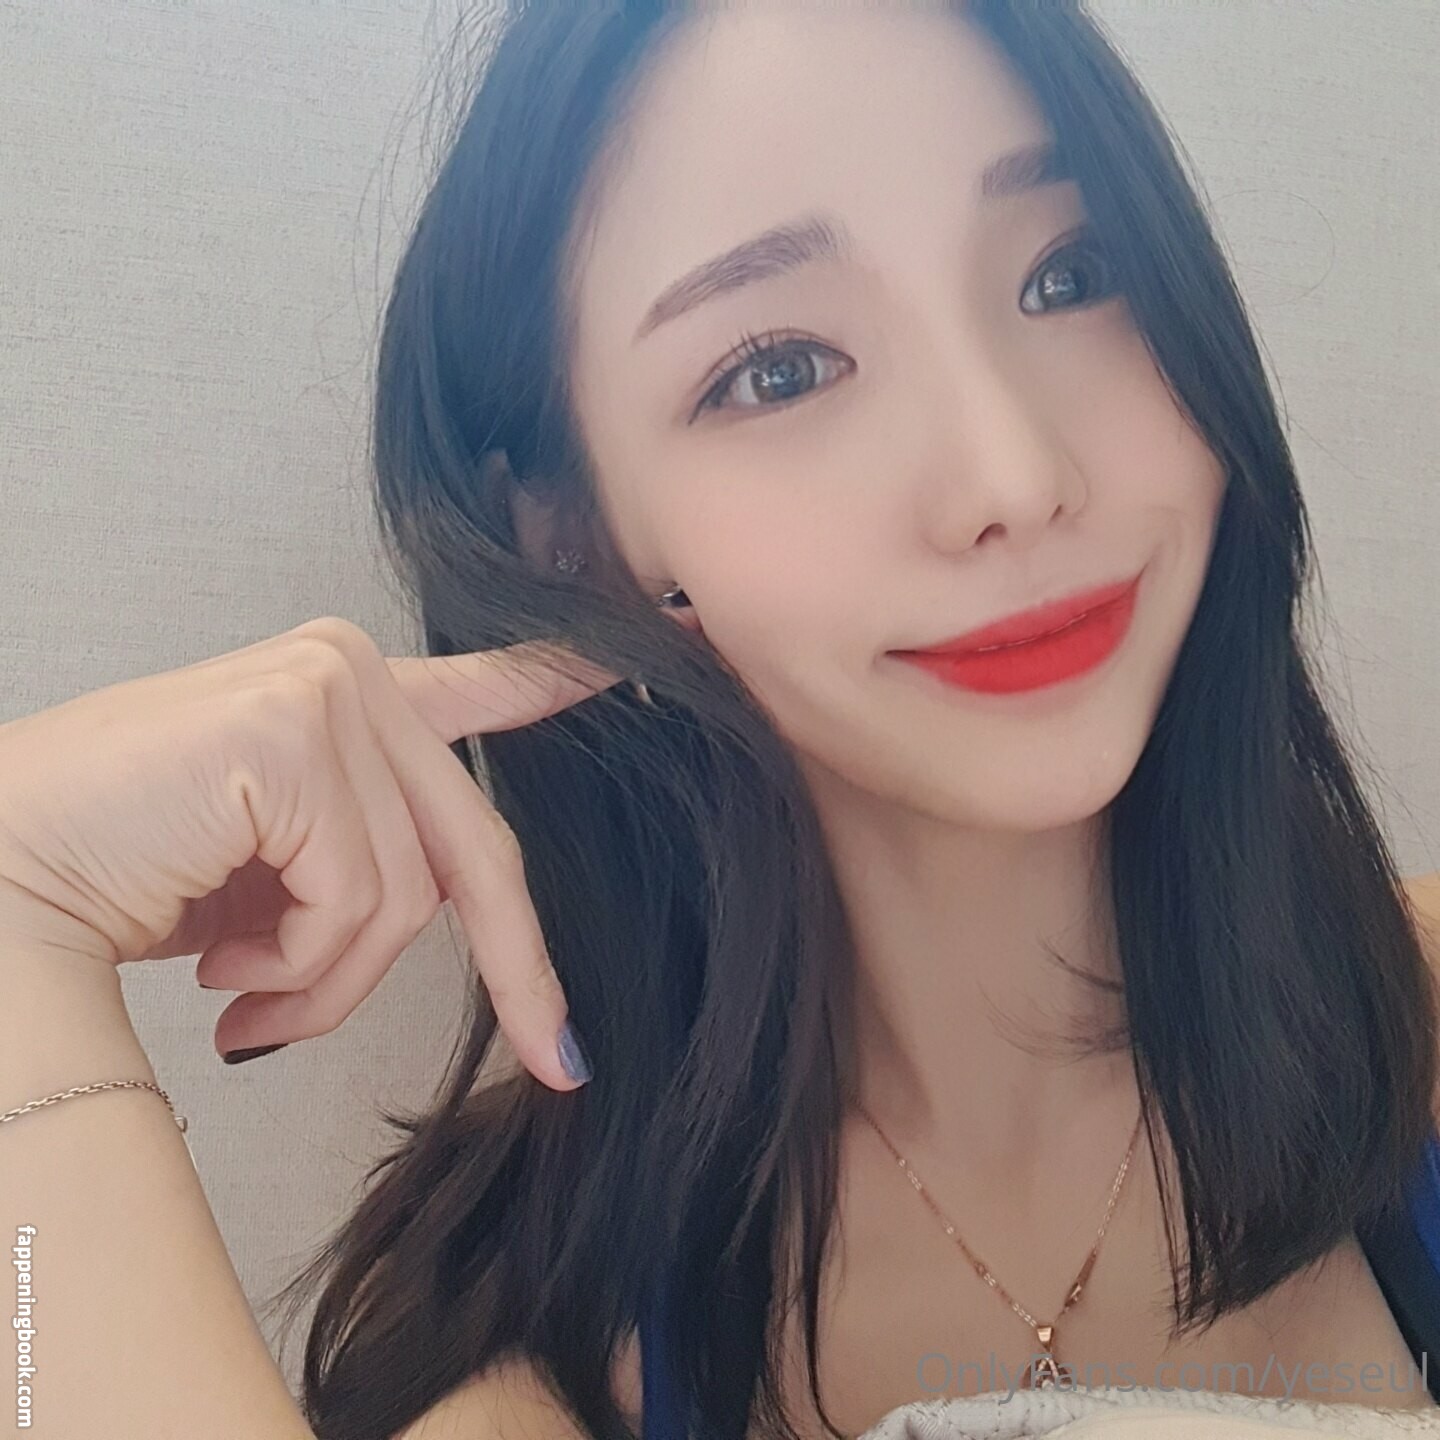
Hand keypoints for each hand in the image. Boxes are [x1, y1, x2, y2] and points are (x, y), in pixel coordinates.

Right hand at [0, 617, 622, 1088]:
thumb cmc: (124, 872)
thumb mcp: (272, 865)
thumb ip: (360, 856)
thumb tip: (442, 909)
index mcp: (346, 692)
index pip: (480, 689)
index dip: (555, 687)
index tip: (627, 669)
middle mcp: (347, 669)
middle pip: (474, 842)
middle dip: (518, 966)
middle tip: (554, 1055)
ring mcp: (326, 690)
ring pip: (409, 894)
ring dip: (331, 983)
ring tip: (248, 999)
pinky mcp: (295, 732)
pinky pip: (356, 900)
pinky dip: (299, 969)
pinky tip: (222, 970)